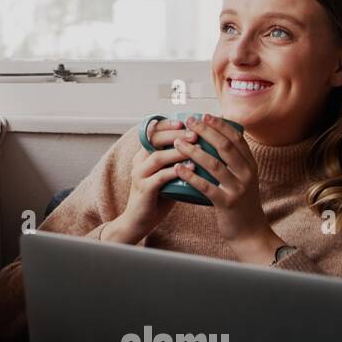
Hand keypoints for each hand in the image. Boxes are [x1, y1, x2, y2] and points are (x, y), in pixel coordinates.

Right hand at [105, 118, 192, 243]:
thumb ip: (177, 162)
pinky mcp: (144, 189)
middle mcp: (139, 162)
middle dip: (176, 134)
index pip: (152, 132)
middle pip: (154, 140)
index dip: (167, 125)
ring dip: (178, 151)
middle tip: (195, 132)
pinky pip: (160, 177)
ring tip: (197, 147)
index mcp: (143, 155)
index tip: (185, 121)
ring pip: (158, 157)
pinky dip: (176, 171)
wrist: (139, 221)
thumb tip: (203, 148)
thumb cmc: (157, 197)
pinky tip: (191, 167)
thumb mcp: (167, 175)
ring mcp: (140, 175)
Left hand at [170, 114, 283, 263]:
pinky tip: (177, 168)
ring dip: (194, 151)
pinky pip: (206, 187)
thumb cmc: (240, 204)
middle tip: (189, 122)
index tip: (205, 115)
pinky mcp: (228, 203)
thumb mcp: (242, 180)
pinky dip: (191, 176)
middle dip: (206, 131)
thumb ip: (233, 163)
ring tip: (177, 143)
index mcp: (250, 166)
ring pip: (214, 165)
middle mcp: (247, 174)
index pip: (237, 139)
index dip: (221, 125)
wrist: (250, 233)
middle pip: (225, 147)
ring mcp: (238, 189)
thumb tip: (214, 141)